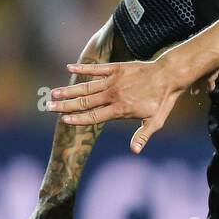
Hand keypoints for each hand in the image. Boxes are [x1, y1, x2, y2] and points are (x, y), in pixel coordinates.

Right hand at [48, 58, 182, 153]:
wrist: (170, 75)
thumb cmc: (162, 101)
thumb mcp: (156, 121)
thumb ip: (142, 135)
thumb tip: (135, 151)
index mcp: (121, 109)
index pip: (94, 116)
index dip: (78, 119)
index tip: (64, 120)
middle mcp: (113, 95)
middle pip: (85, 102)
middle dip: (65, 105)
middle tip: (49, 107)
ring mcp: (114, 80)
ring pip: (87, 86)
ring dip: (69, 90)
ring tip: (53, 93)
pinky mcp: (116, 68)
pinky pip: (97, 68)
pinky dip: (83, 68)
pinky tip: (69, 67)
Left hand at [193, 59, 218, 93]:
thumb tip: (210, 79)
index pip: (205, 61)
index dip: (197, 73)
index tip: (195, 86)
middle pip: (203, 63)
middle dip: (195, 77)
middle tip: (194, 90)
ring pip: (206, 66)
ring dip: (201, 80)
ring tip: (199, 91)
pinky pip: (214, 70)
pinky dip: (209, 80)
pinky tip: (211, 87)